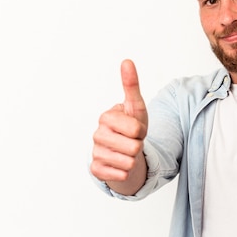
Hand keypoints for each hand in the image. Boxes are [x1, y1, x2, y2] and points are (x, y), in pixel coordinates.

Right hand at [90, 59, 148, 182]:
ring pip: (129, 162)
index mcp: (106, 117)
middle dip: (139, 146)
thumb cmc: (131, 126)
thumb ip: (131, 85)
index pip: (136, 129)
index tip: (135, 128)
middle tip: (132, 142)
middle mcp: (97, 134)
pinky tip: (120, 164)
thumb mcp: (136, 107)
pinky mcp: (96, 170)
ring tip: (127, 152)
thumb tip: (127, 61)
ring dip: (133, 159)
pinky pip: (121, 175)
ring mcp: (95, 152)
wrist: (125, 149)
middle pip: (134, 147)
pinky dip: (126, 172)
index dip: (141, 131)